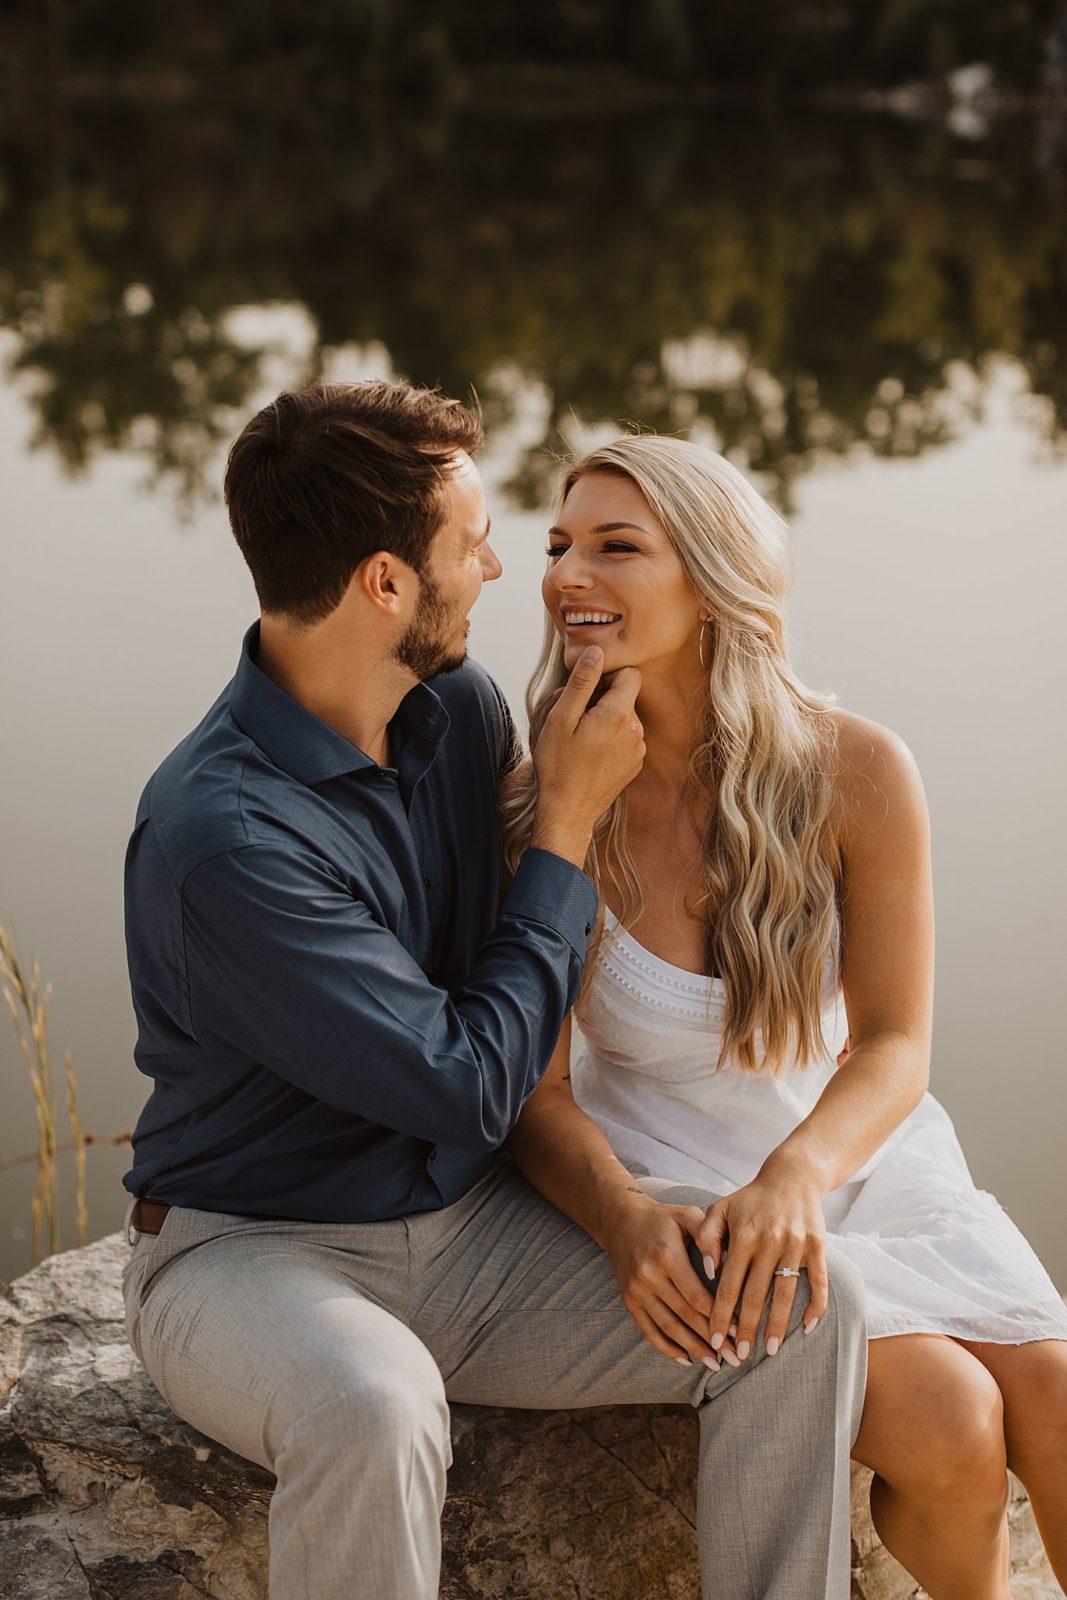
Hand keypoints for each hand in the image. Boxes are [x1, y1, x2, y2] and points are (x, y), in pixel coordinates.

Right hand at [531, 648, 643, 862]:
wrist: (568, 811)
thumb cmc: (558, 765)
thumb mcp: (561, 719)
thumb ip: (581, 682)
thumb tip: (596, 651)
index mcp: (619, 714)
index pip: (629, 674)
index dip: (607, 676)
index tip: (585, 690)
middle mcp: (636, 729)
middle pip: (625, 697)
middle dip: (600, 699)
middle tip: (571, 717)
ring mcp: (638, 749)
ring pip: (624, 718)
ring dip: (604, 720)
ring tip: (578, 738)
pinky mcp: (635, 764)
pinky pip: (626, 738)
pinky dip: (610, 738)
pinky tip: (589, 754)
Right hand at [601, 1191, 737, 1370]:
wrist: (620, 1219)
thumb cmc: (663, 1218)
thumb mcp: (687, 1215)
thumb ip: (709, 1235)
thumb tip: (730, 1263)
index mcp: (667, 1255)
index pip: (697, 1295)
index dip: (719, 1316)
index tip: (739, 1331)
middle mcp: (649, 1275)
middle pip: (685, 1316)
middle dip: (712, 1339)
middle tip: (735, 1357)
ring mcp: (636, 1290)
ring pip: (668, 1327)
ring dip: (693, 1349)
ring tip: (715, 1364)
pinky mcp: (628, 1300)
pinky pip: (648, 1330)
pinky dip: (666, 1348)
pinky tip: (686, 1360)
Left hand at [694, 1158, 828, 1359]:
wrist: (792, 1177)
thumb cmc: (749, 1199)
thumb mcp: (719, 1209)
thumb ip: (707, 1237)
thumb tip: (706, 1271)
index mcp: (744, 1236)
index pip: (728, 1285)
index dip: (720, 1315)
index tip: (714, 1339)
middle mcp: (770, 1242)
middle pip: (756, 1295)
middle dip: (746, 1329)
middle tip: (738, 1355)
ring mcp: (796, 1245)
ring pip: (785, 1294)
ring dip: (777, 1325)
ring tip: (769, 1351)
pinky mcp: (818, 1247)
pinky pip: (818, 1283)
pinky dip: (815, 1307)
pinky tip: (806, 1328)